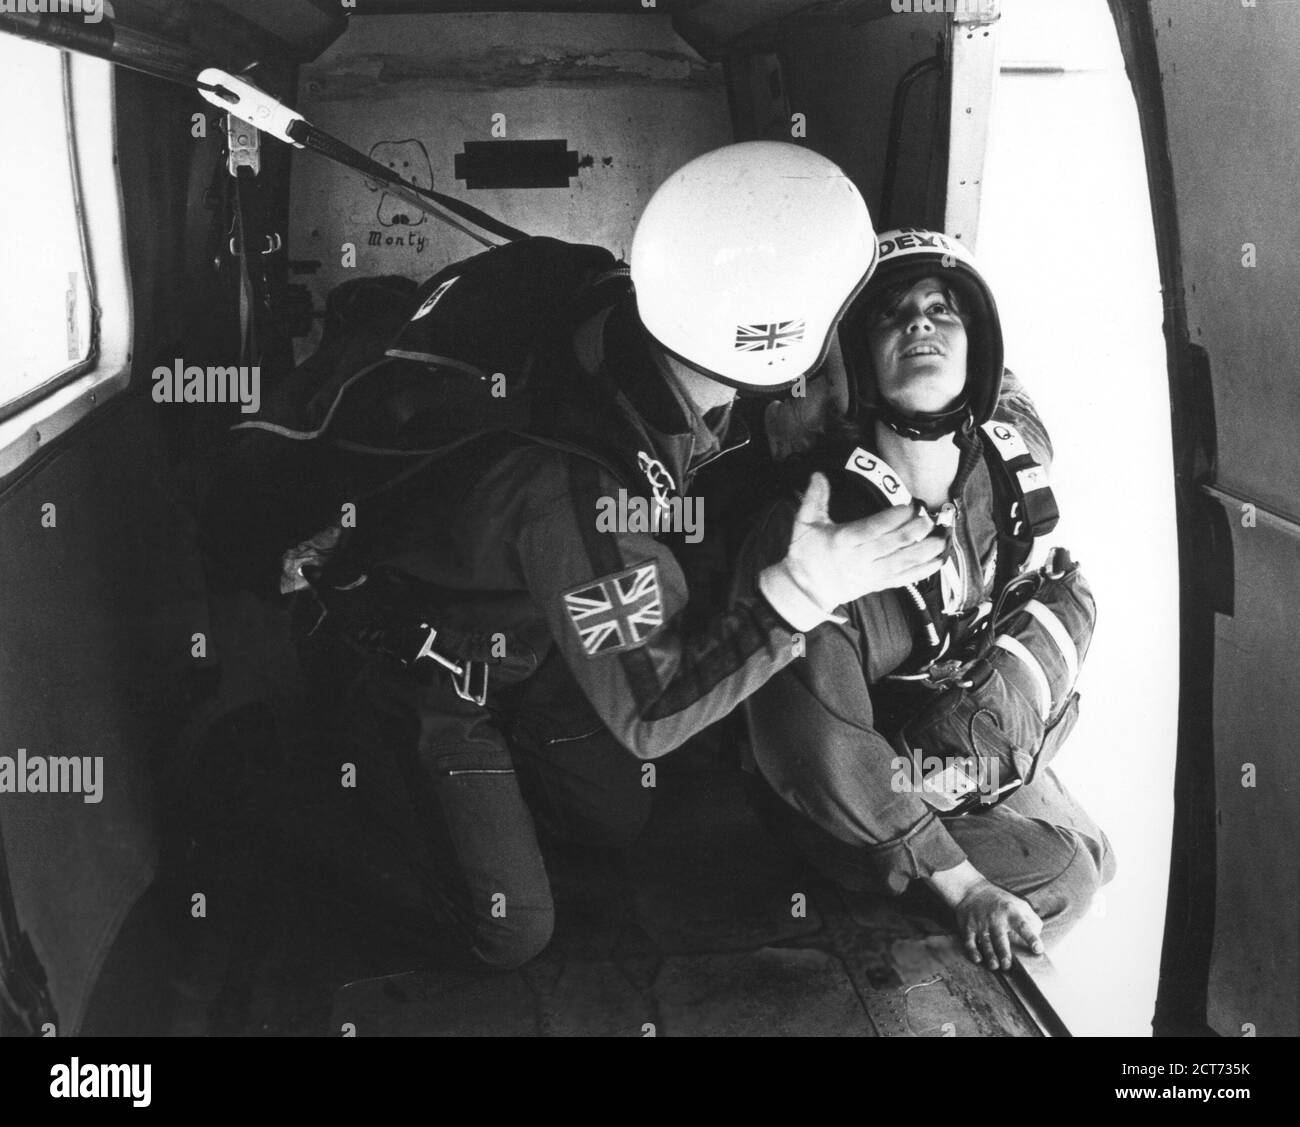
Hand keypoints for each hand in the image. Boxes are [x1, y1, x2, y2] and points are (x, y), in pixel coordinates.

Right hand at [760, 472, 944, 628]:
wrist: (804, 590)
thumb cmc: (805, 555)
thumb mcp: (804, 524)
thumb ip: (814, 498)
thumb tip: (818, 474)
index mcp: (842, 541)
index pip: (873, 528)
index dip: (894, 518)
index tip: (908, 506)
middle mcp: (859, 559)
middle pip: (893, 545)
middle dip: (915, 531)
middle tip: (928, 518)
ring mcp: (870, 574)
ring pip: (902, 563)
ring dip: (924, 552)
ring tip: (941, 539)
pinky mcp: (877, 584)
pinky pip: (903, 579)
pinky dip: (922, 571)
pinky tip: (937, 561)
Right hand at [953, 879, 1044, 970]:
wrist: (972, 890)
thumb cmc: (1000, 901)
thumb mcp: (1019, 904)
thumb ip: (1032, 919)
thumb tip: (1039, 936)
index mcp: (1011, 913)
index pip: (1024, 927)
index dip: (1031, 938)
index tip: (1038, 949)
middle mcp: (996, 919)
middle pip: (1000, 937)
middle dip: (1004, 952)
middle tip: (1007, 965)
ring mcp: (981, 923)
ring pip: (985, 942)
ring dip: (990, 955)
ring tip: (995, 966)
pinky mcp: (969, 927)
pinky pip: (970, 941)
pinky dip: (973, 951)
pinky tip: (978, 959)